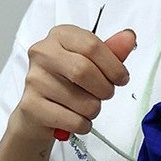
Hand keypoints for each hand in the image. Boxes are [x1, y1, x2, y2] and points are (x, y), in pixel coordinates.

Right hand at [10, 25, 136, 138]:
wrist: (37, 112)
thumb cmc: (66, 83)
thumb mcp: (91, 62)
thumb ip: (111, 51)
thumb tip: (129, 38)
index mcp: (59, 36)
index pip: (91, 45)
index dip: (114, 66)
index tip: (121, 78)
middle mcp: (42, 53)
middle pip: (84, 71)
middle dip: (104, 89)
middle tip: (105, 94)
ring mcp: (34, 80)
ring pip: (81, 101)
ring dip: (94, 110)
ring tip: (87, 107)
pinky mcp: (31, 106)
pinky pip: (72, 120)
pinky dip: (83, 125)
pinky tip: (78, 120)